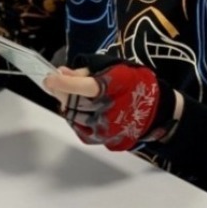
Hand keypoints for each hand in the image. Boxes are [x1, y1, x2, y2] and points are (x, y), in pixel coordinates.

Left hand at [45, 61, 164, 150]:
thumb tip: (61, 72)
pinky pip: (80, 129)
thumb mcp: (114, 67)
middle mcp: (109, 110)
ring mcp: (106, 128)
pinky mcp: (104, 140)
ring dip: (67, 104)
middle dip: (61, 92)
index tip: (49, 78)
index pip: (84, 87)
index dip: (64, 83)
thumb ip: (86, 70)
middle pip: (75, 103)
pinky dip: (75, 117)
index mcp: (113, 88)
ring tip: (70, 95)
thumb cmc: (134, 83)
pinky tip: (80, 108)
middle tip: (54, 83)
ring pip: (74, 117)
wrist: (157, 110)